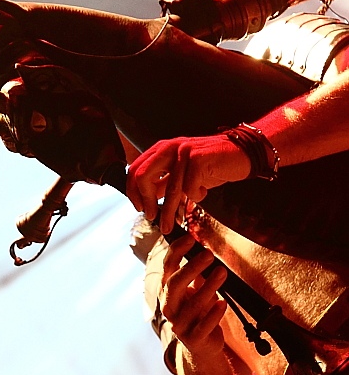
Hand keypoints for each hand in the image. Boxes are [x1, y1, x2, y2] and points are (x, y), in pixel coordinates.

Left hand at [127, 134, 250, 233]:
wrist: (242, 153)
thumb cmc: (212, 164)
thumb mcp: (182, 172)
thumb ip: (164, 182)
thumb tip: (147, 198)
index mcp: (162, 149)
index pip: (135, 169)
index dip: (133, 191)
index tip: (139, 207)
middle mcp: (170, 148)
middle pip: (143, 176)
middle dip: (145, 200)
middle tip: (150, 215)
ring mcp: (184, 152)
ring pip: (169, 189)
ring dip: (168, 212)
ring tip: (168, 226)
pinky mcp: (199, 160)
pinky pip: (190, 188)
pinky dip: (196, 197)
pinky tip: (202, 193)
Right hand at [160, 233, 227, 356]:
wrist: (201, 345)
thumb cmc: (198, 312)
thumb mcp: (196, 291)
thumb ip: (198, 274)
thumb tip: (203, 249)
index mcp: (167, 292)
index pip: (167, 268)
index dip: (176, 252)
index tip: (190, 238)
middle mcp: (169, 307)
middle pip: (174, 285)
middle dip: (190, 268)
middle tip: (208, 254)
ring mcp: (180, 324)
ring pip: (192, 305)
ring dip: (208, 286)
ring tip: (222, 272)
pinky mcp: (194, 339)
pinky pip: (204, 326)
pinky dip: (214, 314)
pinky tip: (222, 303)